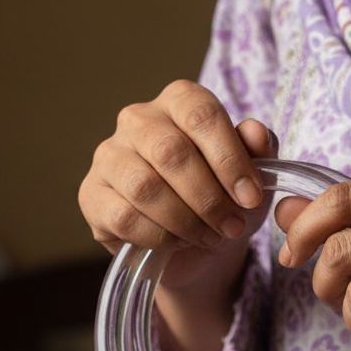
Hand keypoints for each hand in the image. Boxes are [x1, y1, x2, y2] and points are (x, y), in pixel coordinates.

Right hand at [79, 80, 277, 350]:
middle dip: (208, 198)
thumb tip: (255, 134)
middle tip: (231, 227)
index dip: (229, 159)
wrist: (194, 249)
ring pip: (145, 187)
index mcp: (178, 102)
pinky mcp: (92, 196)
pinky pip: (124, 217)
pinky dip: (158, 237)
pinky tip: (175, 243)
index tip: (251, 198)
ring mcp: (109, 156)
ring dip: (184, 221)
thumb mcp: (251, 179)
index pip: (200, 113)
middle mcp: (137, 120)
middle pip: (170, 151)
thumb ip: (258, 151)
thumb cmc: (222, 201)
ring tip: (207, 238)